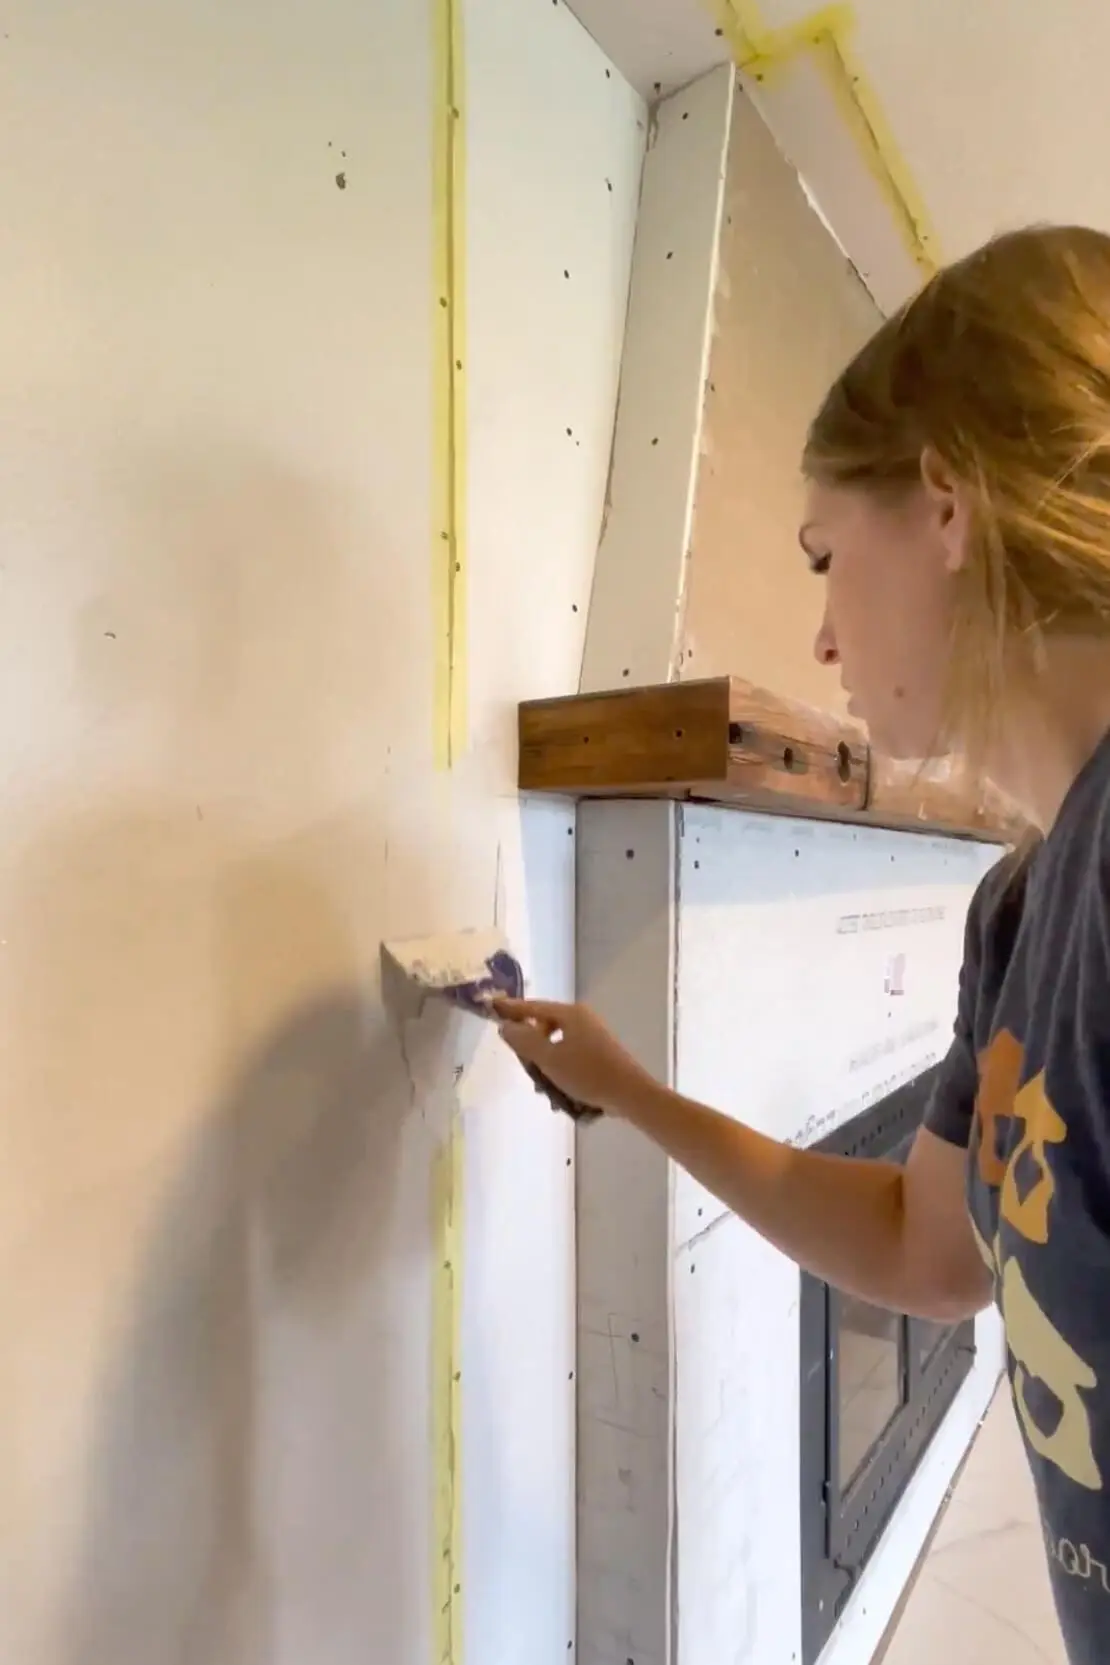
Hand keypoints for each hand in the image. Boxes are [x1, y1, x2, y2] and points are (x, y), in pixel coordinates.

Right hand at [493, 998, 654, 1117]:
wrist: (629, 1093)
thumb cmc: (587, 1073)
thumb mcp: (549, 1058)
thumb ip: (524, 1041)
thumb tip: (506, 1026)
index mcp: (570, 1014)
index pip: (533, 1007)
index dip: (511, 1009)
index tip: (492, 1006)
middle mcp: (582, 1019)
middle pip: (545, 1027)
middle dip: (532, 1049)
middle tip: (527, 1067)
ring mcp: (592, 1035)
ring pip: (557, 1046)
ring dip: (547, 1065)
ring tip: (546, 1089)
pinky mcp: (599, 1052)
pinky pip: (570, 1056)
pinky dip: (561, 1070)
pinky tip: (561, 1094)